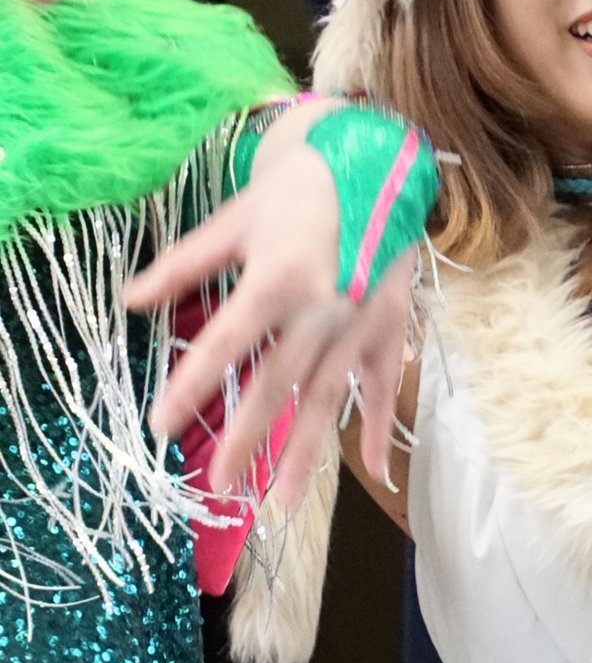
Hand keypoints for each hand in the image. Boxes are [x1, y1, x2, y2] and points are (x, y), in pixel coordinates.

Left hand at [124, 130, 417, 503]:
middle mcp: (320, 310)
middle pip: (276, 385)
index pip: (224, 345)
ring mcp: (358, 323)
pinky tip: (376, 475)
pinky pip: (381, 387)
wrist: (374, 161)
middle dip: (246, 439)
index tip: (162, 426)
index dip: (190, 388)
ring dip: (306, 454)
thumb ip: (183, 265)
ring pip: (328, 398)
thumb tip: (131, 300)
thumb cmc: (297, 189)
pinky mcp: (389, 327)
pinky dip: (379, 430)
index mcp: (276, 280)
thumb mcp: (234, 221)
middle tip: (218, 485)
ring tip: (282, 501)